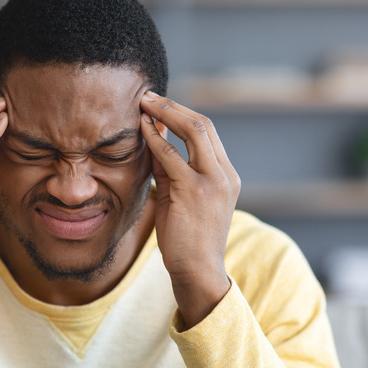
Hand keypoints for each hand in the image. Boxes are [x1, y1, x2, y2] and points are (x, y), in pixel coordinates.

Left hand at [139, 91, 239, 328]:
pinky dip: (156, 139)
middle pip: (204, 125)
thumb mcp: (181, 197)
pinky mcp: (194, 191)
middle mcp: (225, 174)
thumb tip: (152, 141)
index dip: (182, 114)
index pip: (208, 132)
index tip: (160, 105)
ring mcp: (213, 182)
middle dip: (173, 106)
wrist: (198, 271)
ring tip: (143, 104)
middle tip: (148, 96)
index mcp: (226, 175)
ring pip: (194, 132)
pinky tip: (141, 130)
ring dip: (165, 114)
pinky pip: (172, 156)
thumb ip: (170, 170)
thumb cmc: (187, 238)